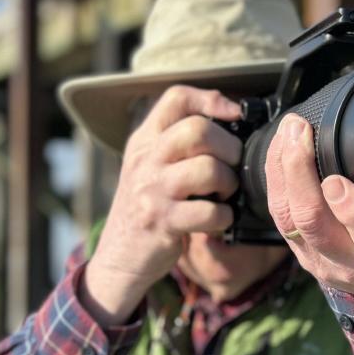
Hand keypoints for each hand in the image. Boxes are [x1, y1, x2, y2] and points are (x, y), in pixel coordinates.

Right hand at [80, 86, 241, 325]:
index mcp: (145, 140)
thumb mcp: (152, 167)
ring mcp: (153, 190)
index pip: (177, 98)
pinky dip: (225, 217)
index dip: (212, 99)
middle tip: (232, 166)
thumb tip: (233, 125)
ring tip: (225, 195)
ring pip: (208, 169)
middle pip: (198, 129)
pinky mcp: (163, 222)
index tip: (235, 114)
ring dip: (229, 183)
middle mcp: (146, 159)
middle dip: (229, 147)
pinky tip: (219, 220)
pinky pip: (210, 212)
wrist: (118, 256)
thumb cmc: (148, 208)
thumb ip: (180, 145)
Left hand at [266, 114, 353, 296]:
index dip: (353, 214)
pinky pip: (282, 217)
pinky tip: (279, 149)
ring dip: (284, 173)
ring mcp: (323, 262)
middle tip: (300, 133)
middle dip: (302, 176)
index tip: (336, 181)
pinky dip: (276, 179)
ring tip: (288, 132)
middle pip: (317, 227)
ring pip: (292, 221)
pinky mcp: (302, 253)